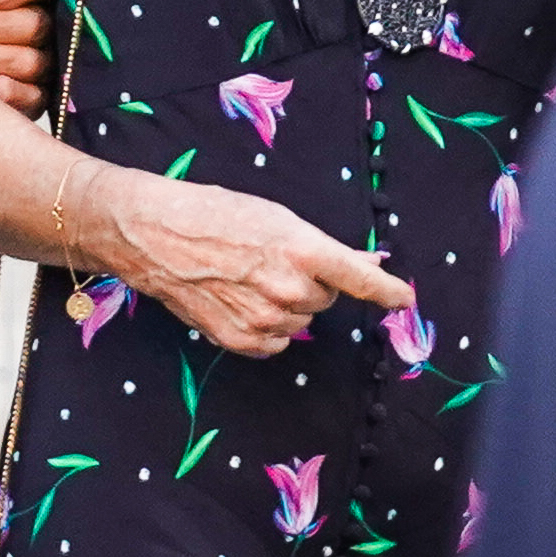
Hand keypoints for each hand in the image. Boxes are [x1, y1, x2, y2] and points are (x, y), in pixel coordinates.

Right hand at [90, 166, 413, 358]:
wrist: (151, 234)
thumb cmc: (211, 214)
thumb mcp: (274, 217)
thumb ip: (321, 246)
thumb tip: (366, 262)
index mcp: (302, 249)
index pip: (360, 277)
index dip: (387, 291)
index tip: (404, 299)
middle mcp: (288, 288)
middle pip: (325, 299)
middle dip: (310, 283)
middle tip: (272, 262)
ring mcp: (264, 318)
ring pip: (300, 321)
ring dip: (285, 305)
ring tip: (246, 279)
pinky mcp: (240, 339)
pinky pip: (276, 342)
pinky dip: (265, 327)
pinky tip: (238, 302)